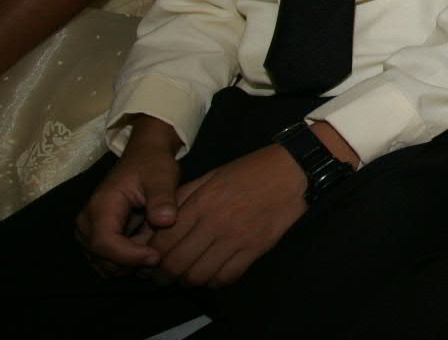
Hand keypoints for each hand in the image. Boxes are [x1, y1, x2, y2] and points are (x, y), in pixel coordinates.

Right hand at [76, 116, 182, 272]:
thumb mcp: (163, 176)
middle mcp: (87, 223)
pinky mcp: (97, 240)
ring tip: (153, 239)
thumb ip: (162, 199)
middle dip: (134, 260)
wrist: (144, 158)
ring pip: (107, 265)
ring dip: (132, 261)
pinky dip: (129, 260)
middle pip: (104, 259)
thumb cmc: (153, 165)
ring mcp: (89, 233)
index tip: (156, 256)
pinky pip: (110, 262)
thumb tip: (165, 221)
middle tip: (160, 244)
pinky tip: (146, 243)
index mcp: (100, 206)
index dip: (129, 256)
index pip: (104, 243)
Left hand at [146, 144, 307, 287]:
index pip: (163, 242)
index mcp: (201, 203)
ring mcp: (237, 238)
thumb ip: (183, 198)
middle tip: (163, 276)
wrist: (292, 170)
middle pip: (176, 264)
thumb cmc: (249, 170)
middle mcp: (215, 223)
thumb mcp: (210, 176)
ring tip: (186, 277)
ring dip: (187, 281)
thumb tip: (157, 224)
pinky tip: (212, 274)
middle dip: (163, 276)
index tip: (149, 263)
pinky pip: (226, 277)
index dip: (150, 259)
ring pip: (199, 275)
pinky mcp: (256, 248)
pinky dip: (214, 282)